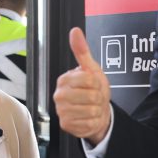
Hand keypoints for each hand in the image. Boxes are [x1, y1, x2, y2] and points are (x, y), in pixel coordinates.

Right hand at [53, 27, 111, 145]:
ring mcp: (62, 111)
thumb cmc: (93, 90)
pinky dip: (94, 121)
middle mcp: (59, 95)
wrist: (95, 112)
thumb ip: (82, 51)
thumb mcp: (91, 69)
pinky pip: (89, 123)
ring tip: (91, 107)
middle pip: (91, 96)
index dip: (97, 83)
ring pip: (91, 110)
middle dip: (98, 97)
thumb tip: (75, 31)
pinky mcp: (66, 125)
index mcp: (64, 80)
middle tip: (93, 97)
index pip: (88, 80)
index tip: (93, 85)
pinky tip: (88, 118)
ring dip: (97, 110)